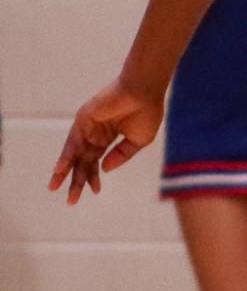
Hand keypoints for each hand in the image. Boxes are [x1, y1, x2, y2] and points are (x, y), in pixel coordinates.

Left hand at [48, 79, 163, 202]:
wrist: (144, 90)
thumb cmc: (147, 112)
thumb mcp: (139, 141)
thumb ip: (121, 155)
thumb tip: (105, 169)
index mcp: (109, 137)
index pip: (97, 161)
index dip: (95, 176)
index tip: (95, 191)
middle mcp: (96, 133)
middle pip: (83, 161)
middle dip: (77, 180)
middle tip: (71, 200)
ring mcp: (88, 127)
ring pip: (74, 154)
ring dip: (64, 171)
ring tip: (55, 188)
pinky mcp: (83, 120)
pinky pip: (72, 141)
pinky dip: (66, 156)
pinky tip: (60, 169)